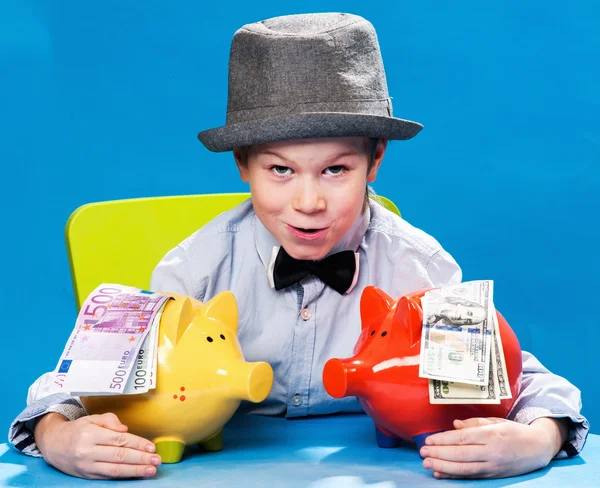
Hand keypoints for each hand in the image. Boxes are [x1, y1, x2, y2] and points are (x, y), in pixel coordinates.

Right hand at [34, 412, 160, 478]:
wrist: (53, 444)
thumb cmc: (77, 429)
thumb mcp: (91, 418)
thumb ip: (110, 421)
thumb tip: (126, 429)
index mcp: (91, 434)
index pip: (119, 440)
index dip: (137, 444)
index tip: (152, 446)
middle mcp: (88, 451)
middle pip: (119, 456)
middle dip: (141, 458)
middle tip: (157, 460)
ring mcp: (87, 466)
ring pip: (114, 469)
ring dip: (135, 471)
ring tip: (151, 470)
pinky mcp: (86, 475)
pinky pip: (107, 476)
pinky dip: (123, 476)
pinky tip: (135, 474)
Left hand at [420, 417, 567, 478]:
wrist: (538, 448)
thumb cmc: (513, 431)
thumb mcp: (495, 421)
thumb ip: (474, 423)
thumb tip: (454, 425)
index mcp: (491, 434)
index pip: (463, 438)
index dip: (444, 439)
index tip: (429, 439)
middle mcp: (492, 451)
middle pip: (461, 454)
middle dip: (439, 454)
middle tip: (422, 452)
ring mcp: (493, 466)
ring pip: (464, 468)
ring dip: (442, 467)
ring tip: (426, 463)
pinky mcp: (494, 476)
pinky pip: (470, 476)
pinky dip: (453, 476)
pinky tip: (440, 473)